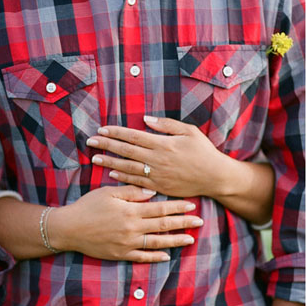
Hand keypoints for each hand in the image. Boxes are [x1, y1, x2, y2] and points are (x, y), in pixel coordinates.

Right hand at [48, 185, 202, 261]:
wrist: (68, 228)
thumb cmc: (88, 206)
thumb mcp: (109, 192)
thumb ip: (132, 192)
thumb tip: (153, 191)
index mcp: (131, 211)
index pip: (161, 208)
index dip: (178, 207)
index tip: (192, 205)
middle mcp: (132, 228)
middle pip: (163, 225)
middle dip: (183, 223)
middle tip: (200, 221)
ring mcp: (127, 243)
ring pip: (157, 243)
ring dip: (175, 241)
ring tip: (190, 239)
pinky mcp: (120, 255)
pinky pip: (142, 257)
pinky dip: (155, 257)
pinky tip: (168, 256)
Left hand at [86, 116, 232, 198]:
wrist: (215, 177)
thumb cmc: (204, 152)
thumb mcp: (190, 131)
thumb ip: (167, 125)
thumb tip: (146, 119)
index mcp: (163, 143)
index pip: (133, 136)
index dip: (116, 132)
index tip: (102, 130)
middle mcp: (157, 159)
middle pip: (126, 150)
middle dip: (106, 145)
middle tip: (91, 141)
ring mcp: (158, 174)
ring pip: (128, 166)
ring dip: (110, 161)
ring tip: (95, 157)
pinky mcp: (160, 186)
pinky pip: (137, 181)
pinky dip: (123, 176)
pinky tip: (111, 172)